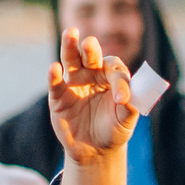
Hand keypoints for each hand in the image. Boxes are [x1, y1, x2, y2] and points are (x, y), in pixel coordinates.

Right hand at [47, 27, 139, 167]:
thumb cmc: (113, 130)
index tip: (122, 99)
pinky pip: (55, 83)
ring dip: (69, 46)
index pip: (115, 69)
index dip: (119, 82)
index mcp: (111, 77)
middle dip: (90, 48)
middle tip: (89, 43)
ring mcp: (73, 83)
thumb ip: (130, 107)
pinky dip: (54, 75)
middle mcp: (91, 74)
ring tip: (70, 34)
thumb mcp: (125, 121)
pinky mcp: (58, 96)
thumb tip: (128, 96)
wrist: (94, 150)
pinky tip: (54, 68)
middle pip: (90, 55)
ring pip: (71, 60)